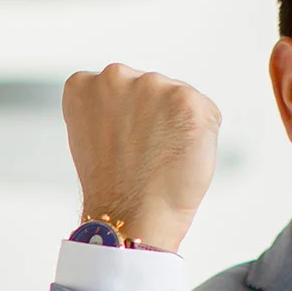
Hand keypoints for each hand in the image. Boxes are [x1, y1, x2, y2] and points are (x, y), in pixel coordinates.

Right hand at [62, 63, 221, 252]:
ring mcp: (152, 85)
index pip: (118, 89)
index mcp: (85, 84)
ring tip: (160, 157)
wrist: (132, 215)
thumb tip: (141, 98)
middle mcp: (115, 75)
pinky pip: (206, 112)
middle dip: (153, 118)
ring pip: (177, 99)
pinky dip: (201, 135)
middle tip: (144, 154)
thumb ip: (109, 106)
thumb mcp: (92, 134)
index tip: (121, 145)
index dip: (125, 121)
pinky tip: (180, 156)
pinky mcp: (187, 100)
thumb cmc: (114, 186)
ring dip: (177, 124)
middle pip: (150, 89)